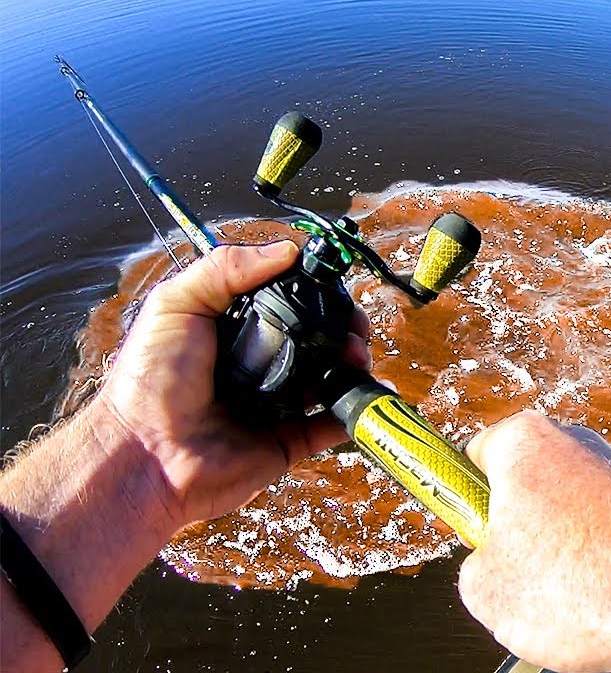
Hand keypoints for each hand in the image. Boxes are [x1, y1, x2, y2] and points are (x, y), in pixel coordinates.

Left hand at [93, 241, 371, 527]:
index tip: (335, 288)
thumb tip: (288, 249)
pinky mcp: (288, 440)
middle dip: (343, 328)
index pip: (286, 302)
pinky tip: (374, 390)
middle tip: (353, 328)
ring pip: (330, 377)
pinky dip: (357, 408)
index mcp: (234, 330)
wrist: (143, 454)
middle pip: (317, 339)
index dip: (316, 293)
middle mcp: (259, 364)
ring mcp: (277, 403)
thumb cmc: (150, 379)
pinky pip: (331, 424)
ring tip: (357, 355)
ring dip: (353, 363)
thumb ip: (225, 269)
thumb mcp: (176, 305)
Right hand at [457, 412, 610, 672]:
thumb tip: (493, 568)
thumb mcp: (484, 590)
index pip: (475, 457)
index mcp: (525, 441)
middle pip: (526, 490)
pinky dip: (603, 570)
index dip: (466, 499)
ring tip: (568, 600)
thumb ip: (476, 565)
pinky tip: (605, 602)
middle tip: (515, 578)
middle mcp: (578, 443)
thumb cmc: (581, 583)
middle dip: (519, 534)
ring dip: (564, 558)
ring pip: (569, 521)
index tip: (465, 528)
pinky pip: (608, 541)